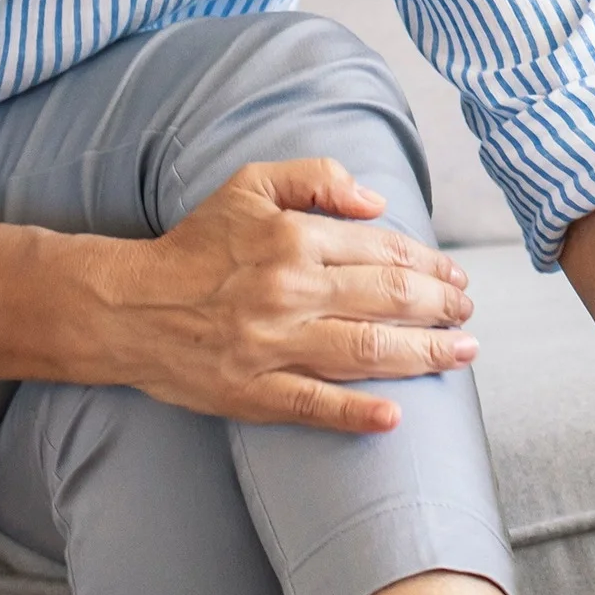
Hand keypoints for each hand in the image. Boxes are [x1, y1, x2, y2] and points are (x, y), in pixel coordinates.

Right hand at [104, 158, 477, 432]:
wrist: (126, 306)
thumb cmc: (196, 247)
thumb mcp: (248, 187)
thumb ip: (315, 177)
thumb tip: (376, 201)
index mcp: (291, 240)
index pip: (382, 252)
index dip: (429, 266)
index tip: (455, 278)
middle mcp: (288, 291)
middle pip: (388, 300)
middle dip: (441, 308)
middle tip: (468, 314)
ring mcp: (272, 345)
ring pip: (367, 351)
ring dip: (425, 354)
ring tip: (462, 353)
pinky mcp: (254, 391)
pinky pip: (315, 405)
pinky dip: (357, 413)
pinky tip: (396, 417)